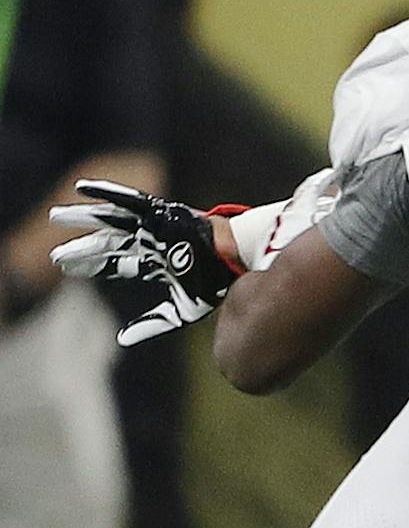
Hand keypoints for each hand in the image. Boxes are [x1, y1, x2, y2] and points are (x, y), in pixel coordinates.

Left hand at [49, 180, 241, 345]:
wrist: (236, 260)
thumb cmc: (217, 283)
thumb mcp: (181, 311)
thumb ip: (151, 324)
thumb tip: (121, 340)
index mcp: (158, 263)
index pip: (118, 264)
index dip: (94, 267)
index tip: (69, 269)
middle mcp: (152, 242)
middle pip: (108, 243)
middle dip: (81, 248)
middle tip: (55, 254)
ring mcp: (154, 225)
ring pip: (110, 221)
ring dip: (82, 218)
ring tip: (54, 216)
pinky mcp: (159, 211)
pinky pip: (127, 200)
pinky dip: (105, 192)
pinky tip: (80, 188)